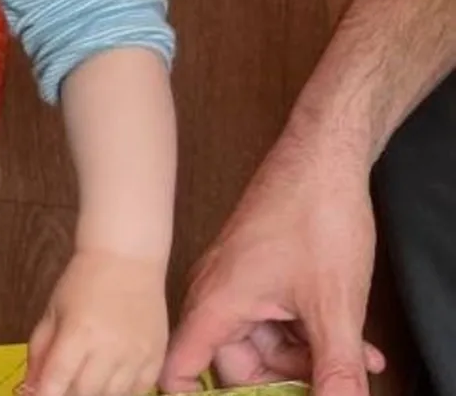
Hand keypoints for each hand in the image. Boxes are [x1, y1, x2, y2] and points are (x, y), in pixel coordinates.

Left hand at [25, 249, 168, 395]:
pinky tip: (112, 377)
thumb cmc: (84, 281)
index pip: (57, 380)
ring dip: (96, 392)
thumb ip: (40, 350)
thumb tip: (31, 387)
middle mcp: (110, 347)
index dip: (45, 395)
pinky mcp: (156, 356)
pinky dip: (123, 391)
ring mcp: (136, 354)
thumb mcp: (53, 311)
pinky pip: (139, 390)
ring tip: (88, 376)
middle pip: (84, 393)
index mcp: (78, 333)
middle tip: (65, 381)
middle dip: (69, 393)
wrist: (126, 259)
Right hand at [159, 134, 385, 395]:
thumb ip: (336, 368)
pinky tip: (350, 340)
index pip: (180, 369)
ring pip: (262, 342)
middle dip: (283, 380)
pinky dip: (309, 334)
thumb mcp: (334, 306)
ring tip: (352, 359)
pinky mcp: (258, 272)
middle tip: (325, 384)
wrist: (326, 160)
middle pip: (235, 363)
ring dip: (306, 358)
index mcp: (218, 303)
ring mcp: (238, 282)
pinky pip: (275, 320)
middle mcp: (217, 293)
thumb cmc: (314, 214)